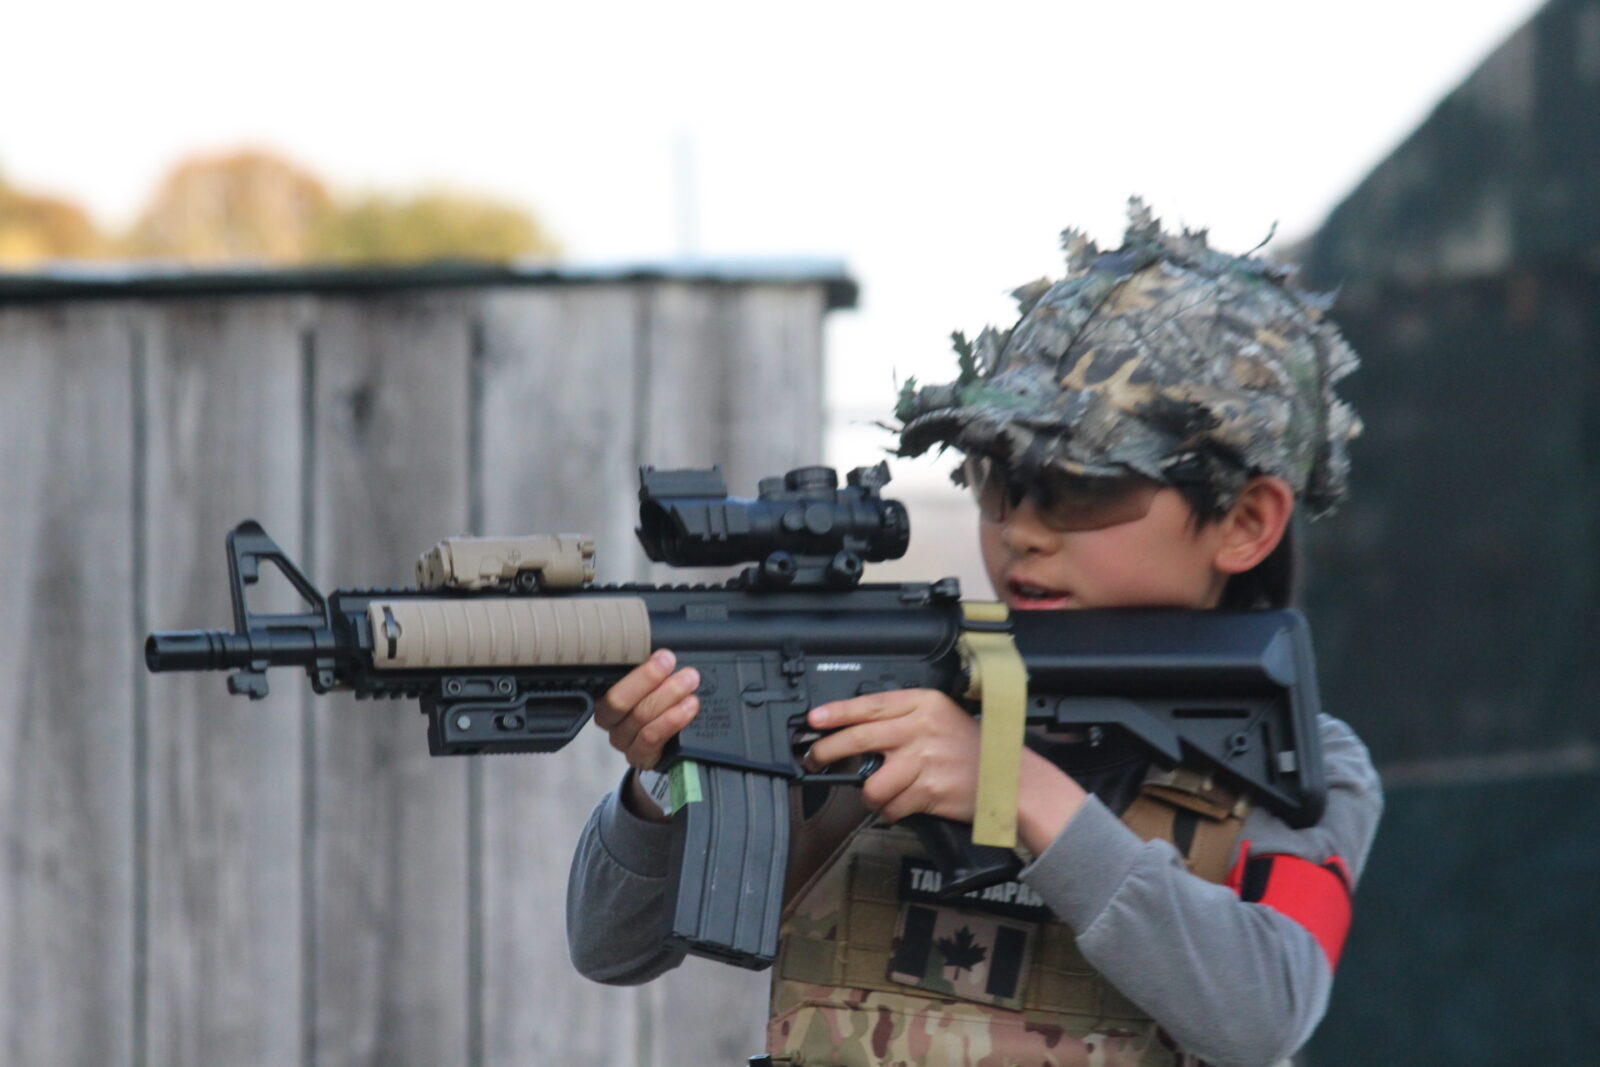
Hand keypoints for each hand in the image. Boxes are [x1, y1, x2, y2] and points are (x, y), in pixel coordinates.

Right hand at [593, 649, 699, 771]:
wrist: (669, 743)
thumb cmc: (659, 703)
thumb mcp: (653, 681)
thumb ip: (654, 667)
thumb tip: (666, 652)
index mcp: (605, 695)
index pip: (608, 680)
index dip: (635, 668)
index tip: (662, 655)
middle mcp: (609, 720)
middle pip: (619, 700)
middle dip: (649, 678)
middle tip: (672, 664)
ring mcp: (623, 740)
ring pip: (640, 717)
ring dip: (667, 696)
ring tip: (688, 683)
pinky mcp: (638, 756)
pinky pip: (651, 738)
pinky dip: (671, 720)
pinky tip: (688, 708)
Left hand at [805, 690, 1089, 851]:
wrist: (1012, 780)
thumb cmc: (975, 751)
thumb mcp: (942, 718)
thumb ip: (905, 719)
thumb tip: (857, 729)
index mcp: (924, 703)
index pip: (870, 705)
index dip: (836, 713)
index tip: (814, 720)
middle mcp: (921, 727)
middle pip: (859, 738)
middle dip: (827, 751)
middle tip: (815, 758)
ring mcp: (924, 759)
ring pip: (871, 784)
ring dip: (872, 796)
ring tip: (884, 795)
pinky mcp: (928, 790)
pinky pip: (891, 807)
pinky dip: (893, 813)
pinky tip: (905, 807)